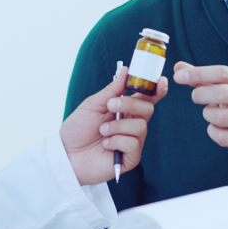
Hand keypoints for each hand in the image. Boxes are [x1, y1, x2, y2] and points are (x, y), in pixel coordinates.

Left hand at [60, 66, 168, 184]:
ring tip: (102, 131)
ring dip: (117, 126)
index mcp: (126, 109)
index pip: (147, 98)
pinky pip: (133, 144)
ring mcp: (133, 141)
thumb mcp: (93, 105)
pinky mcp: (131, 158)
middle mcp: (132, 124)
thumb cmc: (78, 129)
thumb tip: (127, 70)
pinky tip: (105, 145)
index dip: (157, 89)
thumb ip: (112, 90)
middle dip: (130, 104)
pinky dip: (116, 141)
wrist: (67, 155)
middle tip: (110, 106)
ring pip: (141, 127)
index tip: (160, 81)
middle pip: (148, 109)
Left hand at [173, 61, 227, 159]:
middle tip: (196, 97)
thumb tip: (179, 67)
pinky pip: (221, 136)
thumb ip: (207, 77)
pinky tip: (218, 128)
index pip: (223, 73)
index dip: (198, 73)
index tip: (178, 76)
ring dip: (208, 115)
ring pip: (219, 116)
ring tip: (212, 113)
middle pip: (221, 93)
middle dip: (200, 94)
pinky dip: (212, 131)